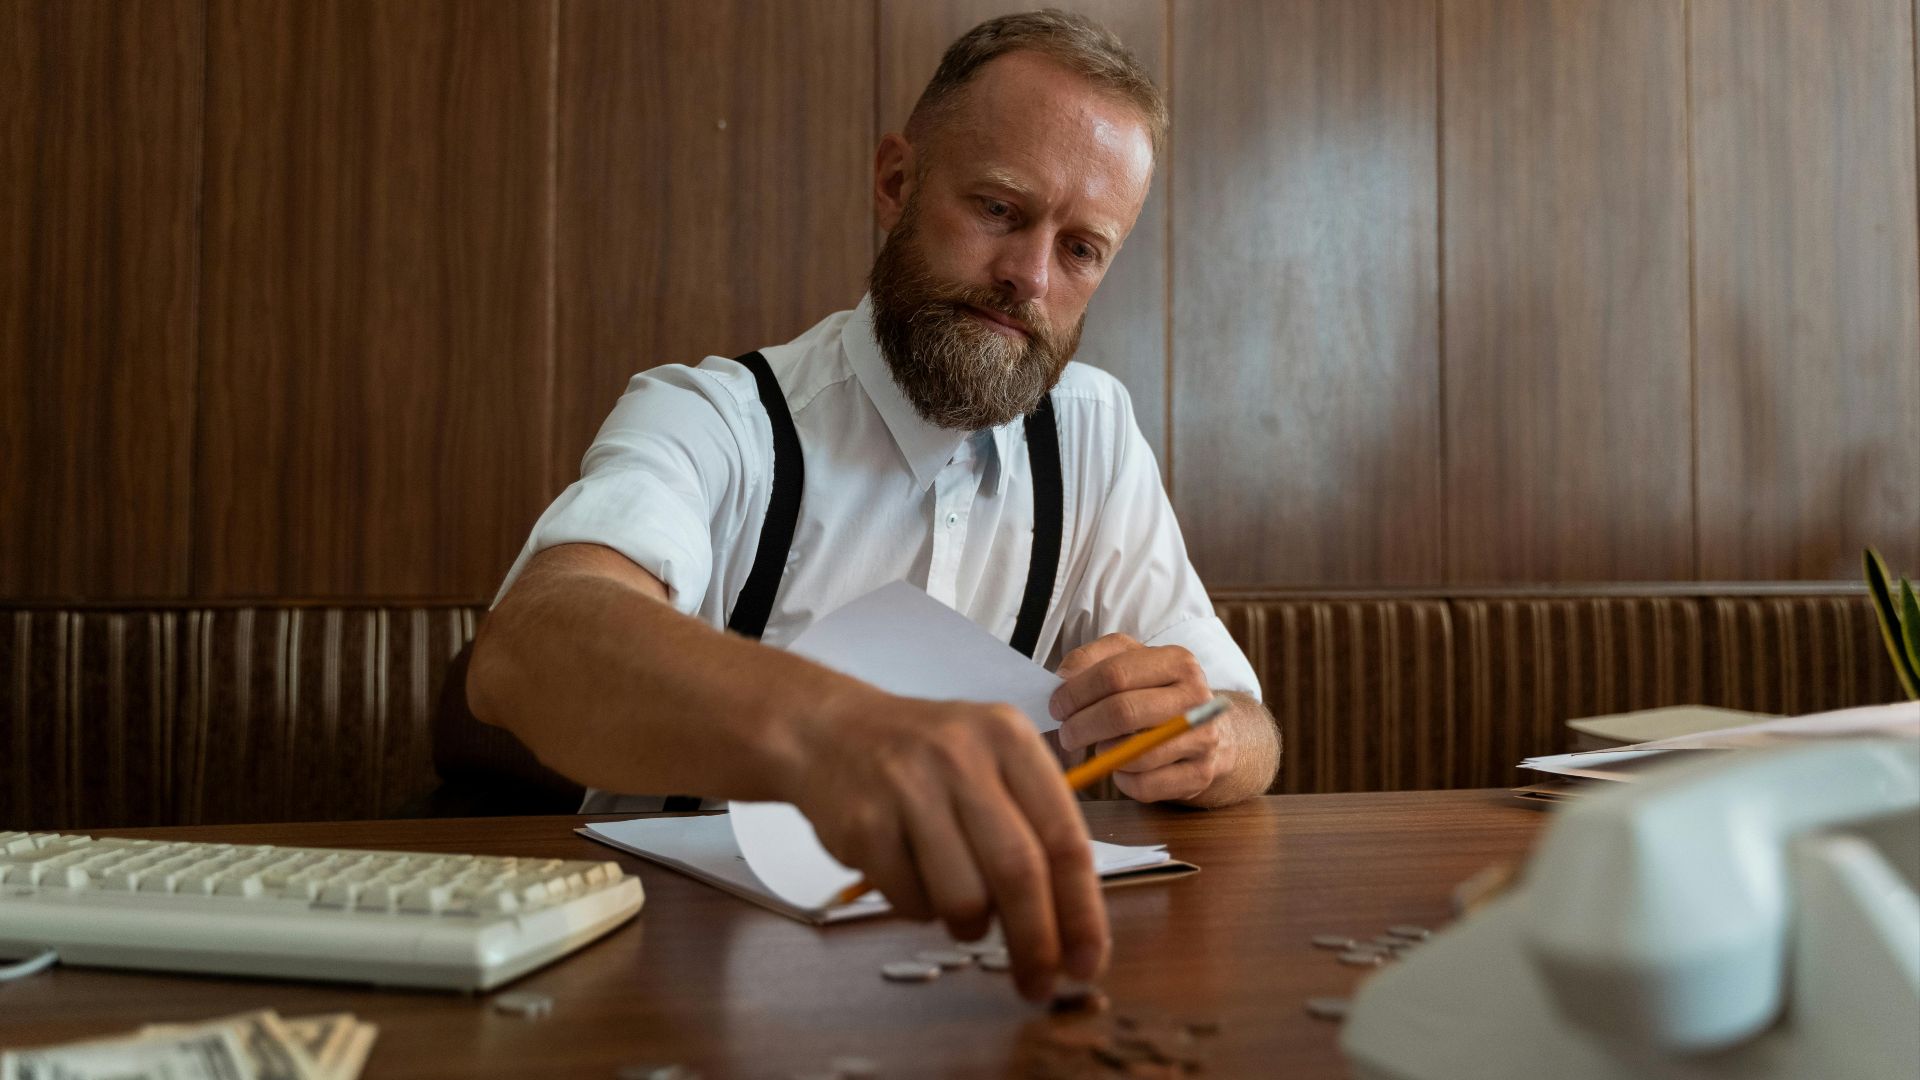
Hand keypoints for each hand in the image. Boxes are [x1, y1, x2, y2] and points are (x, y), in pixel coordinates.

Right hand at [787, 692, 1108, 1000]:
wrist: (829, 731)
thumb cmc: (927, 759)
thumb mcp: (990, 761)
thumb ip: (1033, 826)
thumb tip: (1071, 927)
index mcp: (1009, 738)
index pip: (1065, 838)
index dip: (1082, 911)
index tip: (1088, 962)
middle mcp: (961, 755)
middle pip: (1019, 872)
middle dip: (1036, 943)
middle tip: (1039, 984)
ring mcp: (907, 787)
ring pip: (964, 898)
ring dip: (972, 927)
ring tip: (962, 910)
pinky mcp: (863, 823)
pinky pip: (910, 902)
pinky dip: (921, 910)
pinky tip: (913, 877)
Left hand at [1050, 635, 1228, 802]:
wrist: (1211, 730)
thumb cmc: (1156, 694)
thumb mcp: (1130, 662)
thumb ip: (1092, 660)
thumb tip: (1063, 679)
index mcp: (1177, 661)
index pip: (1115, 674)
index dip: (1076, 692)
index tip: (1056, 706)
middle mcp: (1196, 697)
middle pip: (1123, 713)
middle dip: (1081, 726)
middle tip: (1066, 734)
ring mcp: (1203, 738)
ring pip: (1134, 755)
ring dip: (1102, 754)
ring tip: (1097, 747)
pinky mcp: (1200, 775)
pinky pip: (1145, 785)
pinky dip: (1122, 780)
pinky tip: (1121, 767)